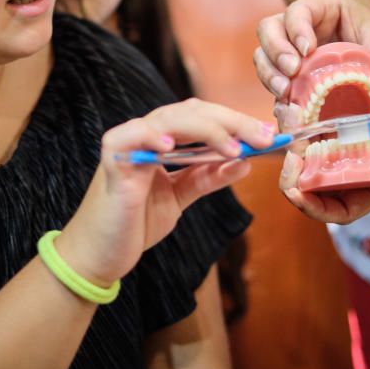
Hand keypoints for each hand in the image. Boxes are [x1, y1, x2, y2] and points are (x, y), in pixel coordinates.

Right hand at [56, 99, 273, 285]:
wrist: (99, 255)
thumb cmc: (134, 224)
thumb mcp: (179, 198)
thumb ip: (206, 178)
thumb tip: (245, 162)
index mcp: (163, 140)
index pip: (203, 118)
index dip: (236, 123)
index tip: (269, 135)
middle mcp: (146, 134)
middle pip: (192, 112)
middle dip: (231, 122)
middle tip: (263, 137)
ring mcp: (128, 143)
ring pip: (169, 118)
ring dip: (206, 130)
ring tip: (233, 146)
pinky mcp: (113, 160)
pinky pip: (132, 137)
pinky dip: (152, 135)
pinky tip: (173, 145)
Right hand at [255, 0, 369, 103]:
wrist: (358, 42)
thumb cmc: (365, 29)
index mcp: (315, 7)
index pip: (296, 11)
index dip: (297, 29)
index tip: (308, 49)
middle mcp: (290, 25)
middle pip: (268, 30)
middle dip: (276, 51)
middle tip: (292, 71)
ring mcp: (283, 49)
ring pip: (262, 55)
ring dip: (270, 74)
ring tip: (285, 93)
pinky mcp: (283, 73)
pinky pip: (270, 81)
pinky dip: (275, 94)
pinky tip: (286, 107)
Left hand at [276, 102, 369, 223]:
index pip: (337, 209)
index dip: (314, 208)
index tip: (297, 193)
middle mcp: (347, 168)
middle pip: (310, 186)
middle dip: (292, 177)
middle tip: (289, 156)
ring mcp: (334, 145)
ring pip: (300, 155)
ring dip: (289, 142)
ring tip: (289, 116)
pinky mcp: (325, 123)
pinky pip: (301, 129)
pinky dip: (292, 121)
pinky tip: (289, 105)